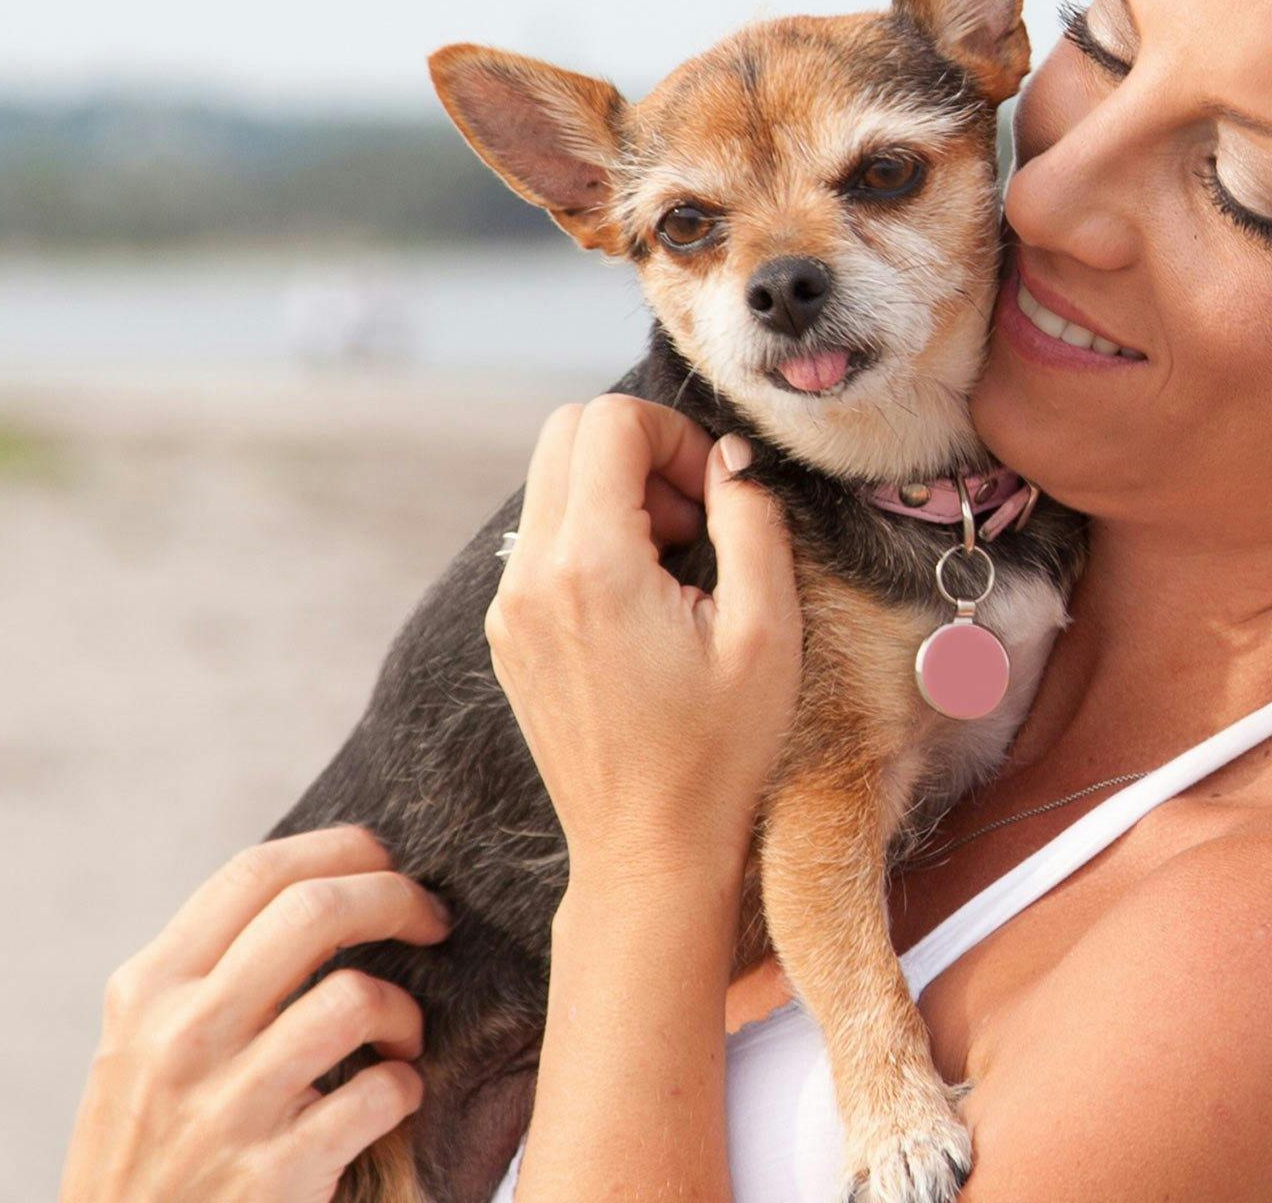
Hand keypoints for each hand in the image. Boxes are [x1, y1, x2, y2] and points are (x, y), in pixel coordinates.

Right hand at [59, 826, 450, 1202]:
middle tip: (430, 917)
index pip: (253, 873)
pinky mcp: (275, 1173)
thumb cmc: (146, 1150)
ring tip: (402, 1035)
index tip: (382, 856)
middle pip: (312, 911)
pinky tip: (393, 1097)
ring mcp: (228, 1105)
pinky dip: (404, 1089)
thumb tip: (308, 896)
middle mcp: (181, 1034)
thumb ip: (202, 977)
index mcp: (147, 988)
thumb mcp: (140, 1047)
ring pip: (354, 999)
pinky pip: (378, 1095)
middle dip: (393, 897)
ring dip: (403, 1009)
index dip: (336, 847)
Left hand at [484, 395, 800, 892]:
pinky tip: (641, 605)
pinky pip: (540, 541)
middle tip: (695, 521)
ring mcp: (508, 605)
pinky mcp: (505, 632)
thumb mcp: (766, 632)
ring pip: (549, 484)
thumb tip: (731, 458)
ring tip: (675, 569)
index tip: (715, 495)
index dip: (675, 435)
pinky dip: (591, 540)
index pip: (607, 421)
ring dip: (615, 496)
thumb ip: (751, 520)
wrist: (645, 850)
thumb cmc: (717, 752)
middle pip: (566, 433)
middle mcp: (531, 575)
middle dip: (639, 452)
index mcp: (591, 565)